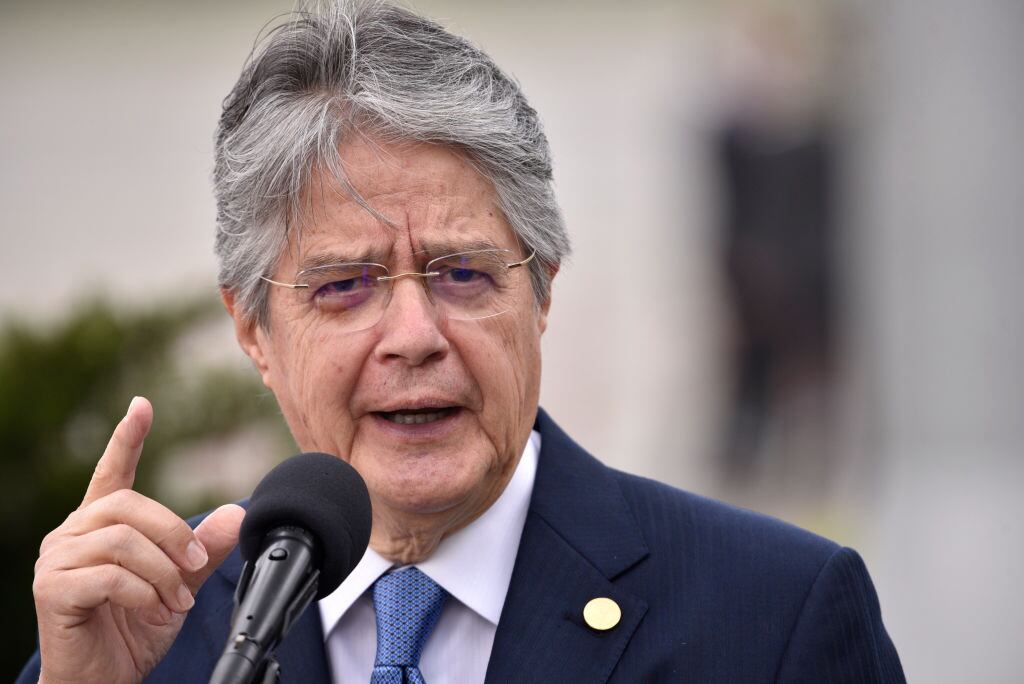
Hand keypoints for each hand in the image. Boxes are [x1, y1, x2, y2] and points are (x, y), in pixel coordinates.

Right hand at [32, 397, 244, 683]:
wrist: (104, 679)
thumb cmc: (134, 629)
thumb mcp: (179, 584)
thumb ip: (203, 550)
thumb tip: (236, 515)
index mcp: (101, 526)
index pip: (113, 472)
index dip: (128, 438)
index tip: (142, 405)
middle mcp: (73, 534)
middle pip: (130, 505)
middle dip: (173, 533)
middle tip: (195, 565)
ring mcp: (56, 560)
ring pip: (123, 540)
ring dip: (163, 571)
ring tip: (177, 601)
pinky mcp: (52, 589)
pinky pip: (110, 575)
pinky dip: (145, 593)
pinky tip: (155, 611)